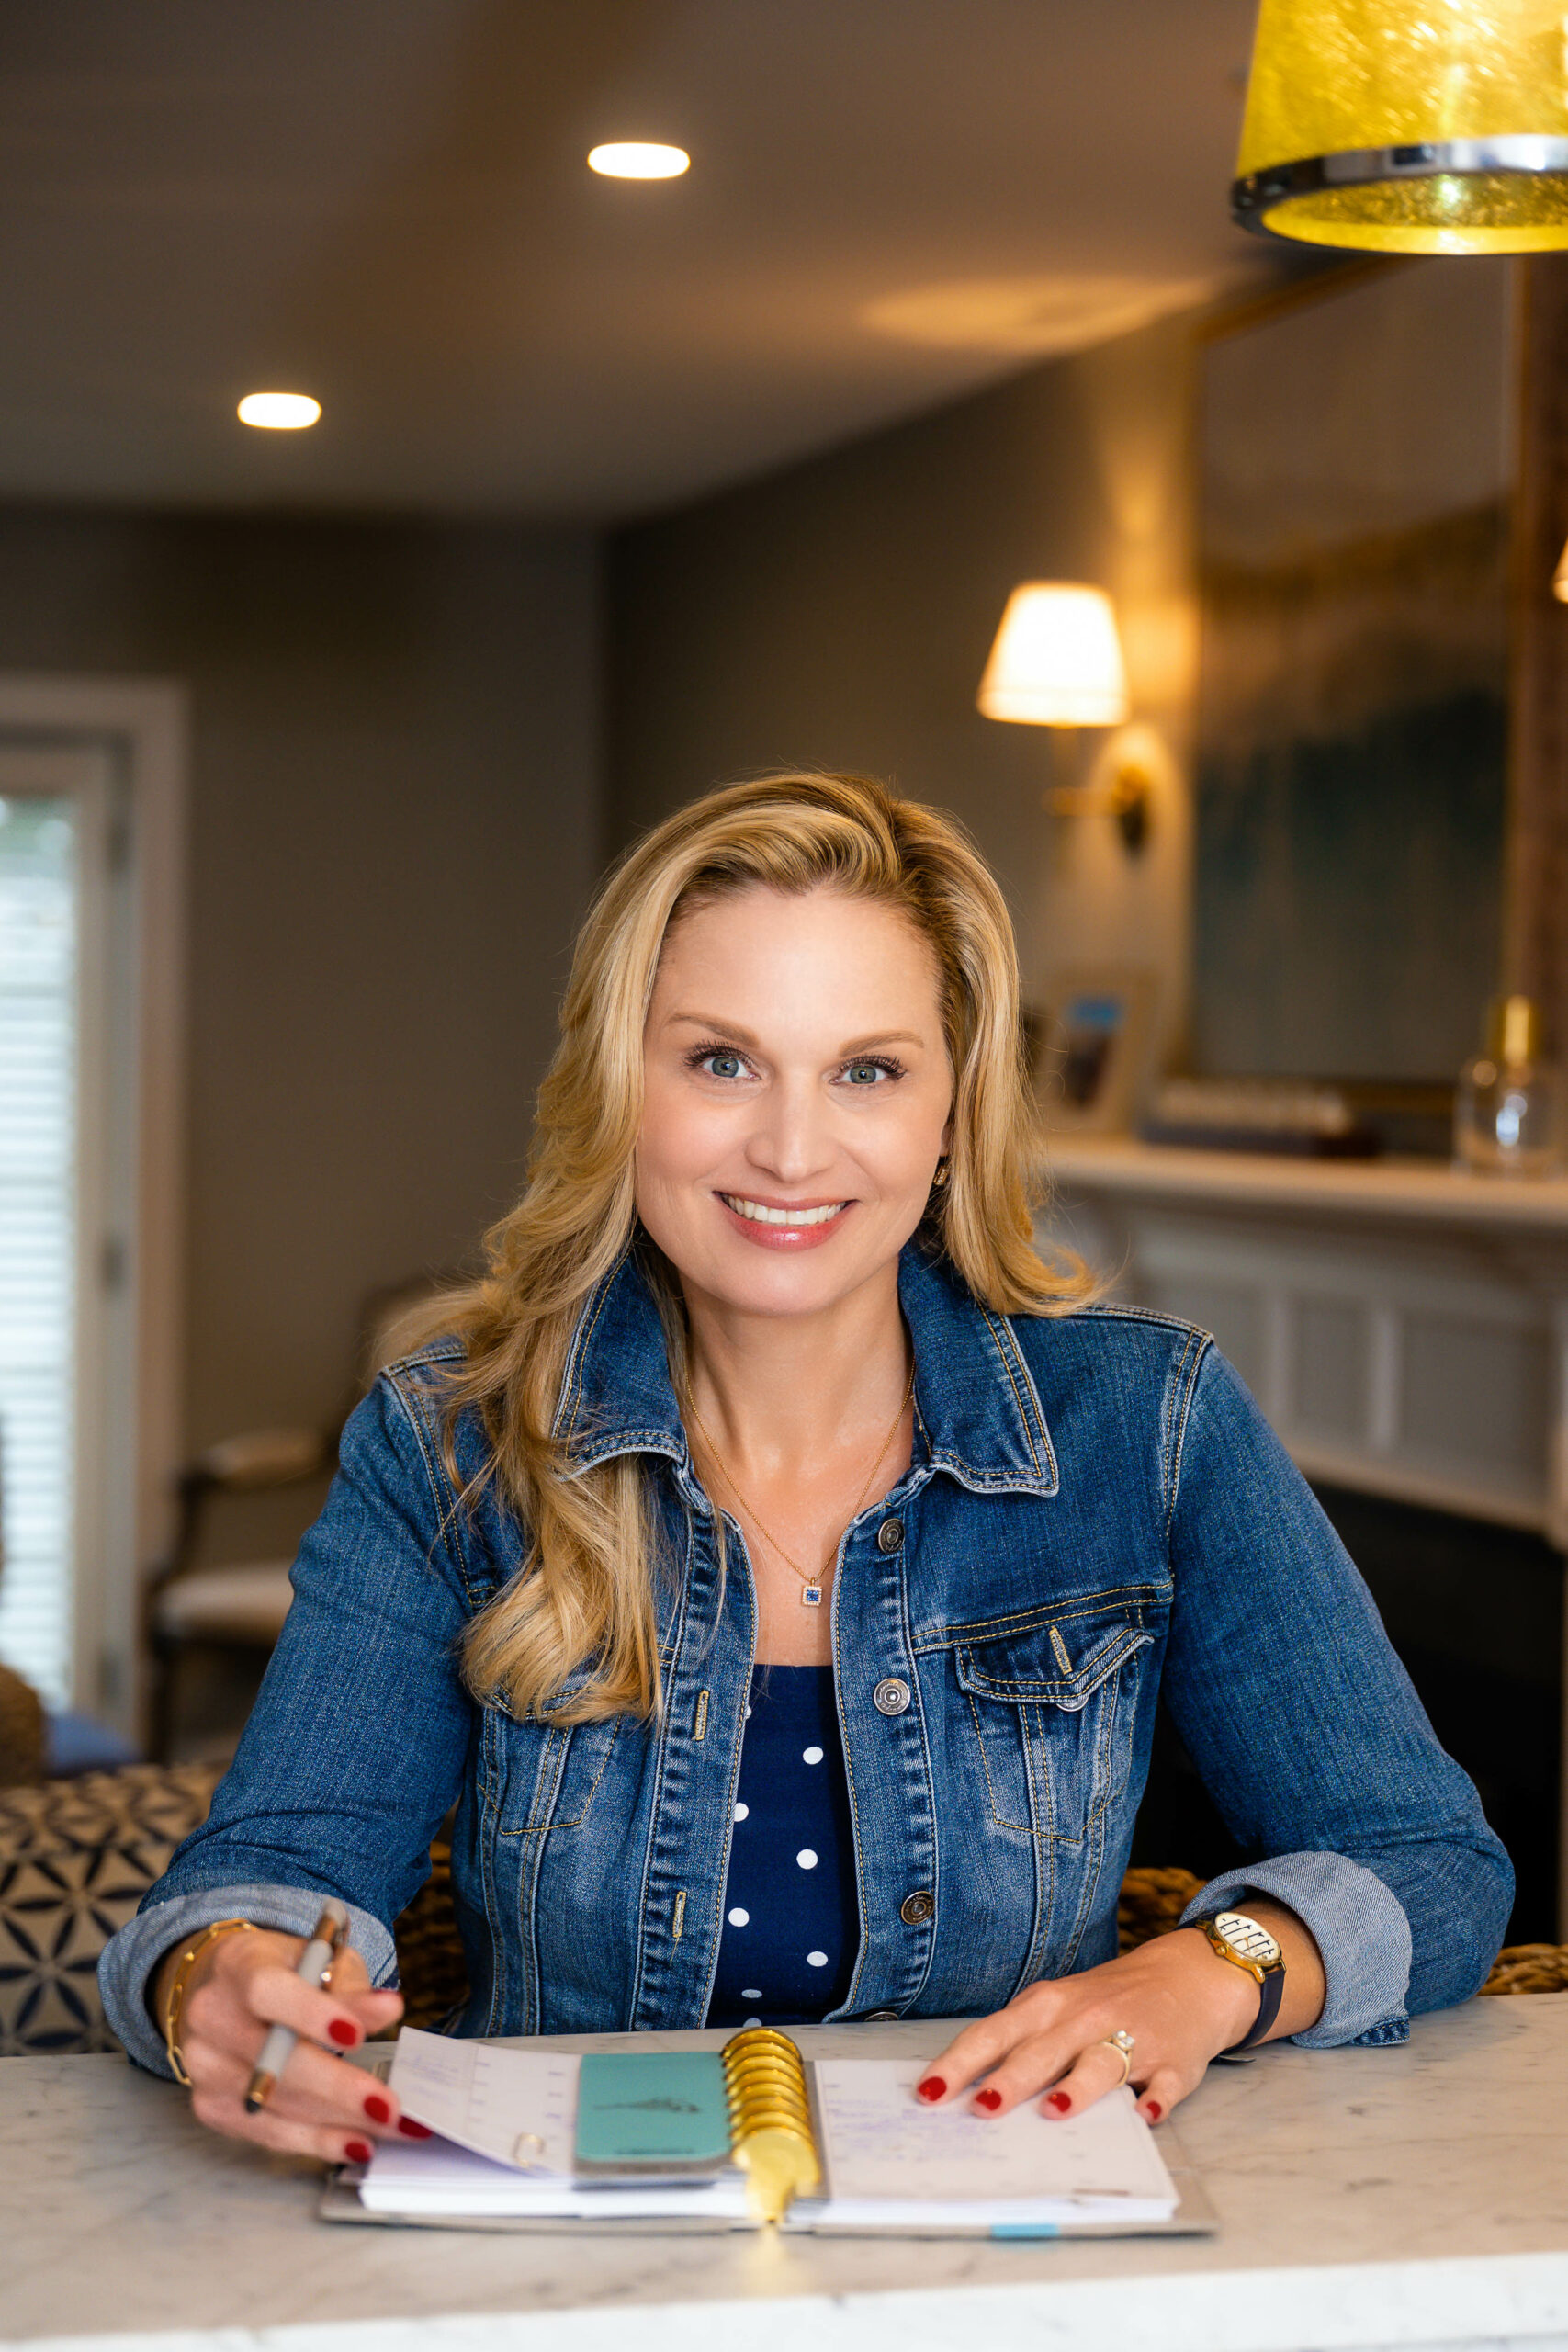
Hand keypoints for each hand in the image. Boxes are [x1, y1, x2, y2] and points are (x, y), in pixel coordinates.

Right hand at [155, 1923, 411, 2164]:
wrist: (228, 1991)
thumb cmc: (286, 1973)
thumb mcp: (322, 1962)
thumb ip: (350, 1988)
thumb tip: (387, 2009)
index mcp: (238, 1965)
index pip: (265, 1991)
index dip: (309, 2014)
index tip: (357, 2036)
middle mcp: (211, 2017)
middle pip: (272, 2061)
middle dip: (338, 2088)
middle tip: (390, 2105)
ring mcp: (205, 2067)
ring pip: (275, 2105)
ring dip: (339, 2122)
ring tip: (390, 2127)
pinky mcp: (211, 2106)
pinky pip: (268, 2133)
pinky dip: (317, 2141)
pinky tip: (356, 2143)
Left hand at [917, 1927, 1261, 2127]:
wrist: (1188, 1976)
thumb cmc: (1107, 2000)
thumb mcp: (1058, 2007)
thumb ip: (1020, 2043)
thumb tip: (967, 2089)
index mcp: (1049, 2006)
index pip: (995, 2034)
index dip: (960, 2063)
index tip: (929, 2092)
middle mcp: (1085, 2018)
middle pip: (1042, 2051)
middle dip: (1011, 2079)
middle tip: (982, 2108)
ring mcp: (1133, 2038)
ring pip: (1102, 2063)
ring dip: (1078, 2086)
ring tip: (1054, 2110)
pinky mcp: (1173, 2062)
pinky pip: (1163, 2083)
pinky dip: (1156, 2098)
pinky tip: (1145, 2114)